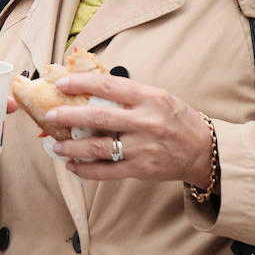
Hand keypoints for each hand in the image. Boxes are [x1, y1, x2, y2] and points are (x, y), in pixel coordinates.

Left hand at [44, 73, 213, 186]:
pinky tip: (72, 165)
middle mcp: (145, 121)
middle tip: (50, 115)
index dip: (82, 83)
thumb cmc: (177, 119)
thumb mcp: (158, 97)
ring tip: (55, 145)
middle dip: (69, 116)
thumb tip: (90, 88)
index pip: (108, 86)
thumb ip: (129, 94)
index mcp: (149, 98)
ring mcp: (142, 147)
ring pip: (98, 147)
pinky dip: (86, 170)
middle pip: (98, 118)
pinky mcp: (141, 169)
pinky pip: (107, 171)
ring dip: (71, 147)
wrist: (204, 151)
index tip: (62, 83)